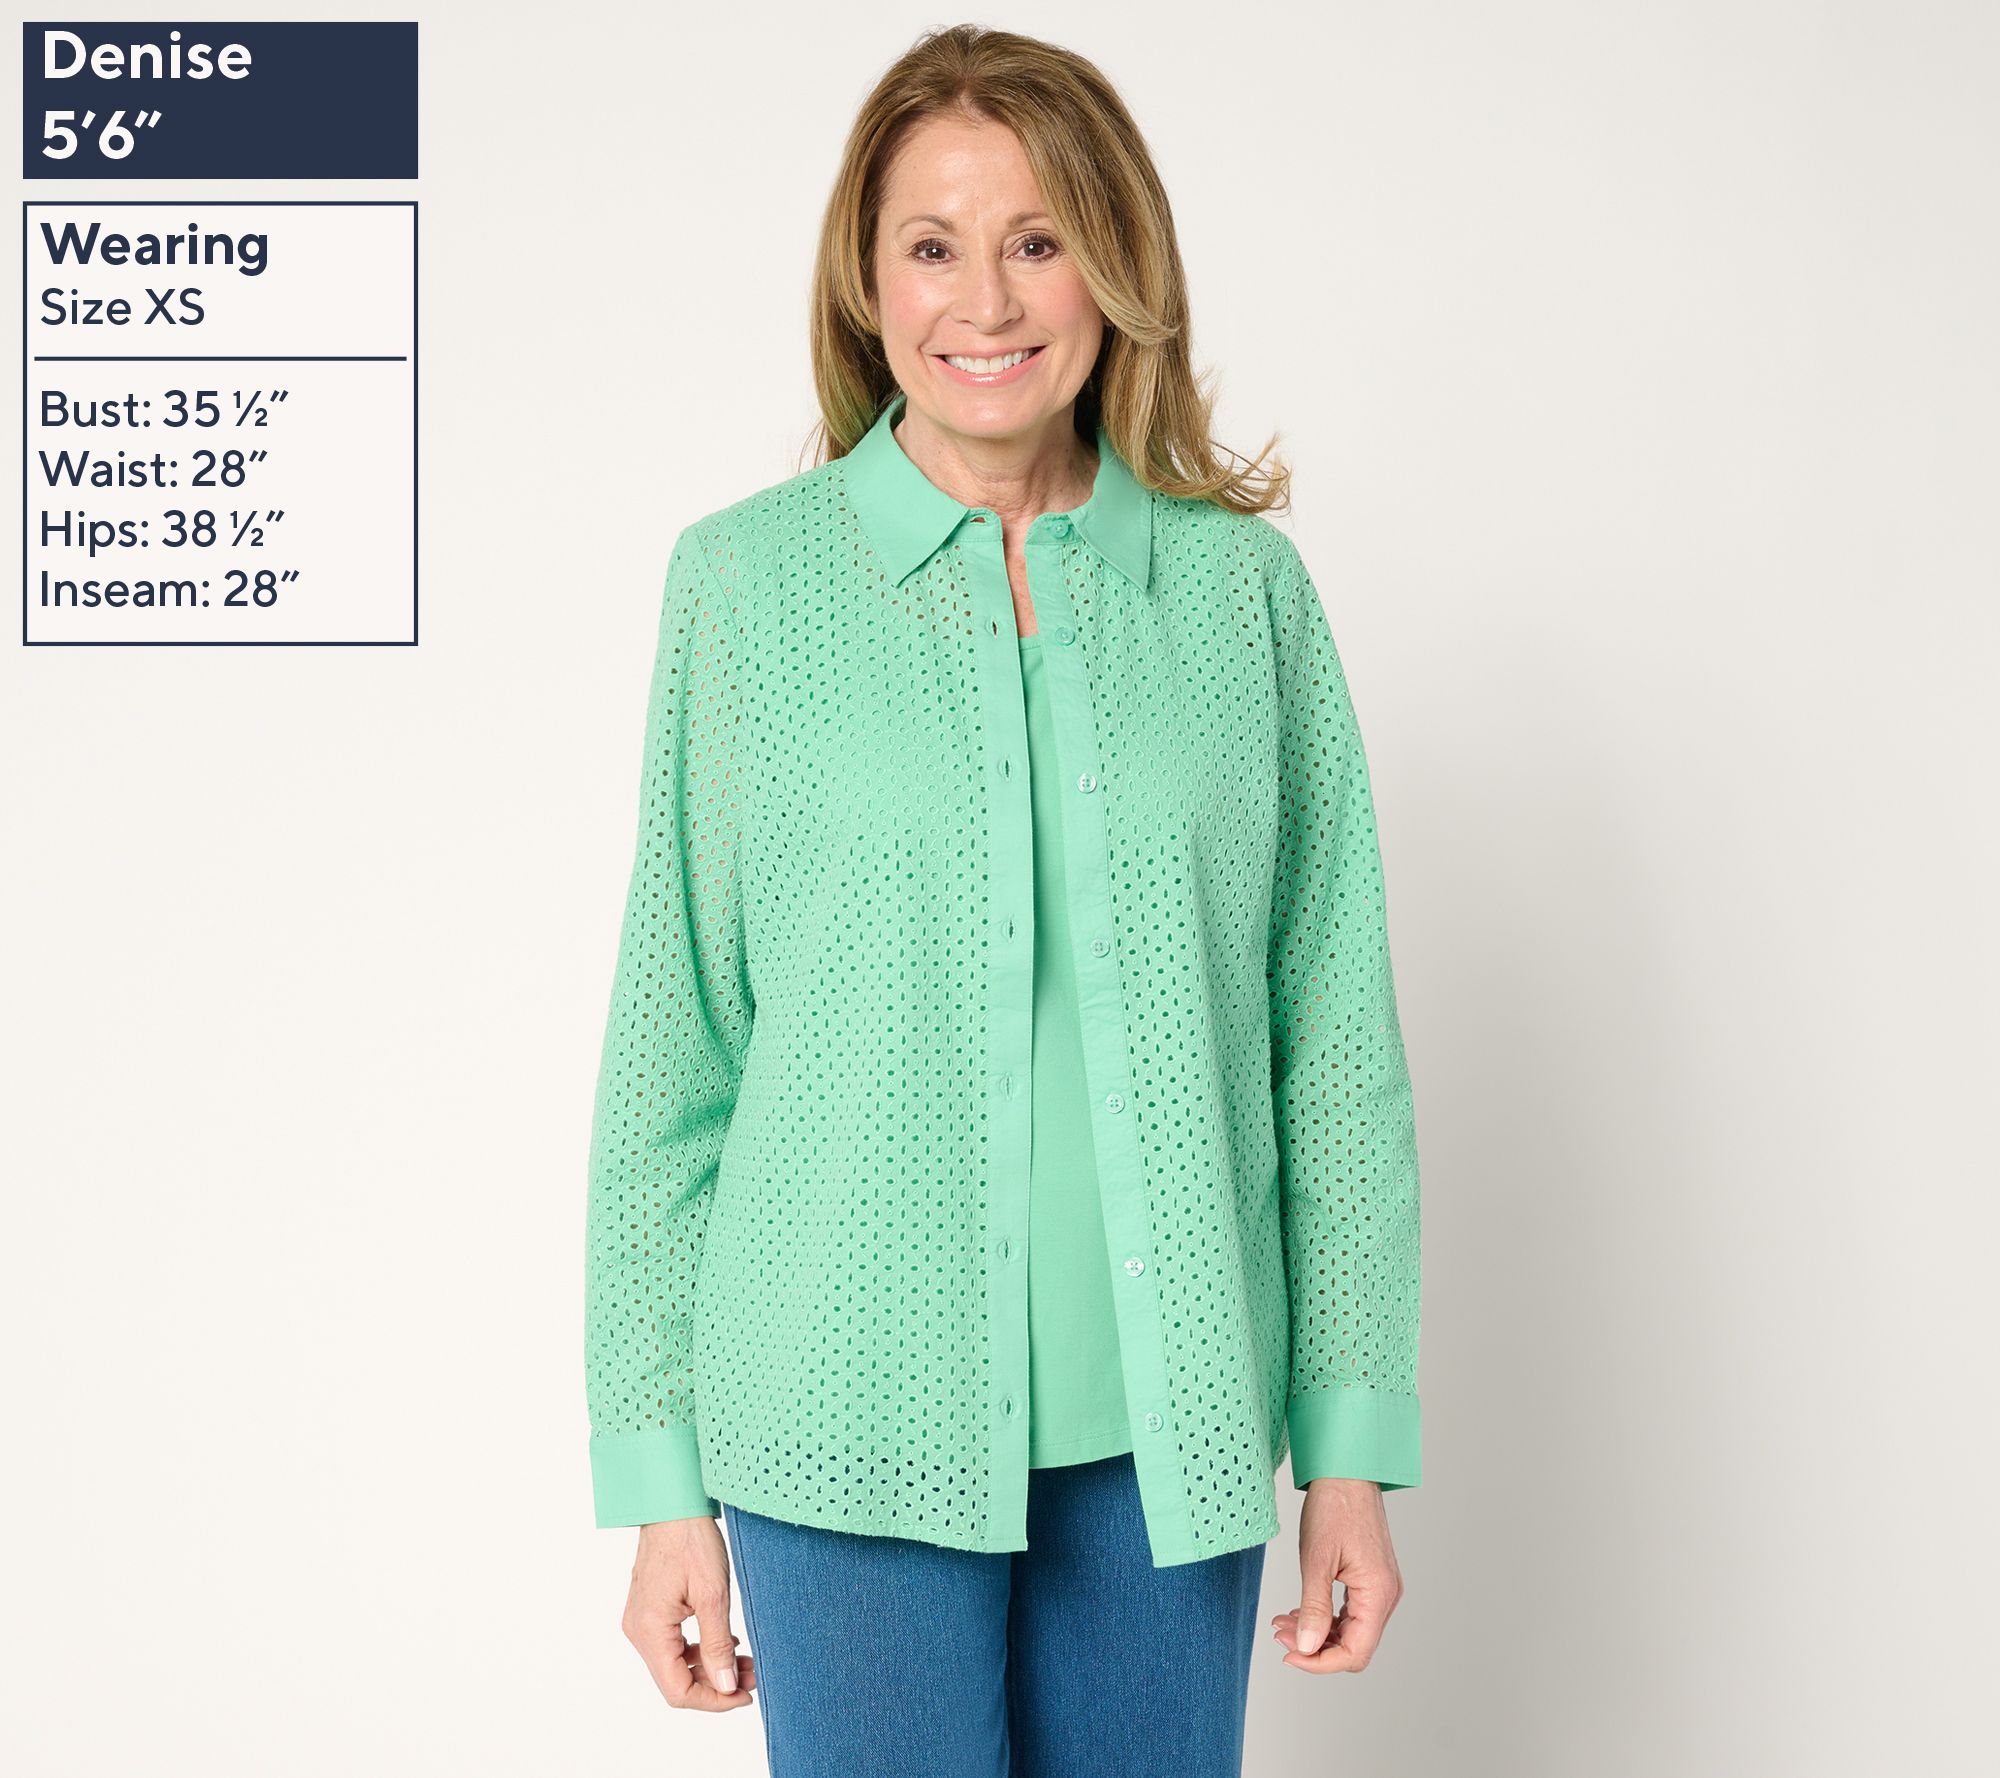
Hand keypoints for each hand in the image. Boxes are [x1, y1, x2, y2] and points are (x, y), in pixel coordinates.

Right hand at [621, 1515, 756, 1709]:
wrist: (672, 1502)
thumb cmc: (691, 1539)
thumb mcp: (713, 1594)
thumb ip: (717, 1645)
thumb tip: (725, 1687)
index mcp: (650, 1631)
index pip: (677, 1691)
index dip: (713, 1700)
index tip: (744, 1695)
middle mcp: (638, 1631)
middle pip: (676, 1679)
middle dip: (716, 1683)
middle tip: (753, 1675)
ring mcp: (641, 1619)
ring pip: (676, 1662)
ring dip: (710, 1666)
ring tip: (746, 1661)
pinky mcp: (649, 1609)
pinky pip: (672, 1643)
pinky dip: (699, 1649)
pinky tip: (726, 1640)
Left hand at [1272, 1477, 1403, 1673]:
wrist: (1346, 1471)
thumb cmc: (1334, 1506)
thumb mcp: (1316, 1559)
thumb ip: (1313, 1607)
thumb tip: (1305, 1647)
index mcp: (1378, 1593)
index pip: (1355, 1652)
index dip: (1320, 1662)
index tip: (1288, 1654)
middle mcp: (1386, 1596)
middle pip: (1355, 1647)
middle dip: (1315, 1648)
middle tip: (1279, 1634)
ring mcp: (1380, 1588)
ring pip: (1351, 1632)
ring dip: (1317, 1634)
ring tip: (1282, 1623)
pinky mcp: (1370, 1580)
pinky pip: (1350, 1613)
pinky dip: (1325, 1618)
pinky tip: (1298, 1611)